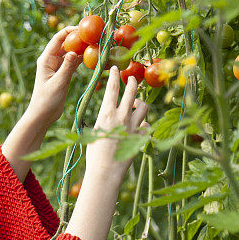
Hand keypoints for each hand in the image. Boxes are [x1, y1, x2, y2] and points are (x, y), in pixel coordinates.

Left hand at [24, 26, 83, 126]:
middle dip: (78, 38)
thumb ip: (66, 67)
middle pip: (66, 43)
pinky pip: (73, 62)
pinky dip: (82, 58)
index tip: (83, 28)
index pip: (58, 39)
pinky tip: (92, 56)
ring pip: (71, 52)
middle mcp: (51, 60)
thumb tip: (74, 52)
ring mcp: (58, 66)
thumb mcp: (58, 82)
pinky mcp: (63, 73)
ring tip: (95, 43)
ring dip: (81, 48)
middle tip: (93, 34)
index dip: (70, 31)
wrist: (43, 114)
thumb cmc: (46, 100)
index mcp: (46, 59)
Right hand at [85, 66, 148, 180]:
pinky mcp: (141, 137)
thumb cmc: (94, 154)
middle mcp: (122, 117)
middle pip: (131, 92)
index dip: (115, 76)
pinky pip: (146, 126)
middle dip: (132, 82)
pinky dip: (143, 124)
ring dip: (140, 103)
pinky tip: (138, 127)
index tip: (116, 69)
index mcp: (107, 114)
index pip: (113, 88)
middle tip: (132, 78)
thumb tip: (102, 119)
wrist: (106, 171)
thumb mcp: (92, 134)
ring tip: (136, 104)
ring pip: (143, 107)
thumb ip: (100, 123)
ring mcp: (134, 127)